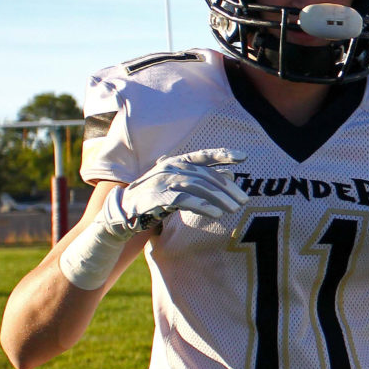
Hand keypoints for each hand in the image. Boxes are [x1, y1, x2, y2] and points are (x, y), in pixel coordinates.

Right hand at [100, 148, 248, 240]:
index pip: (203, 155)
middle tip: (244, 201)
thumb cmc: (156, 198)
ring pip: (198, 188)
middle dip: (227, 189)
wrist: (124, 212)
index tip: (243, 156)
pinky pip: (184, 200)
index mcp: (176, 162)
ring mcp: (162, 181)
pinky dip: (202, 206)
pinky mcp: (157, 197)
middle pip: (205, 176)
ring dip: (219, 199)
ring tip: (234, 209)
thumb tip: (231, 174)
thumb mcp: (180, 186)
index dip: (223, 154)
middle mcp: (170, 167)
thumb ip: (203, 179)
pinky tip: (216, 214)